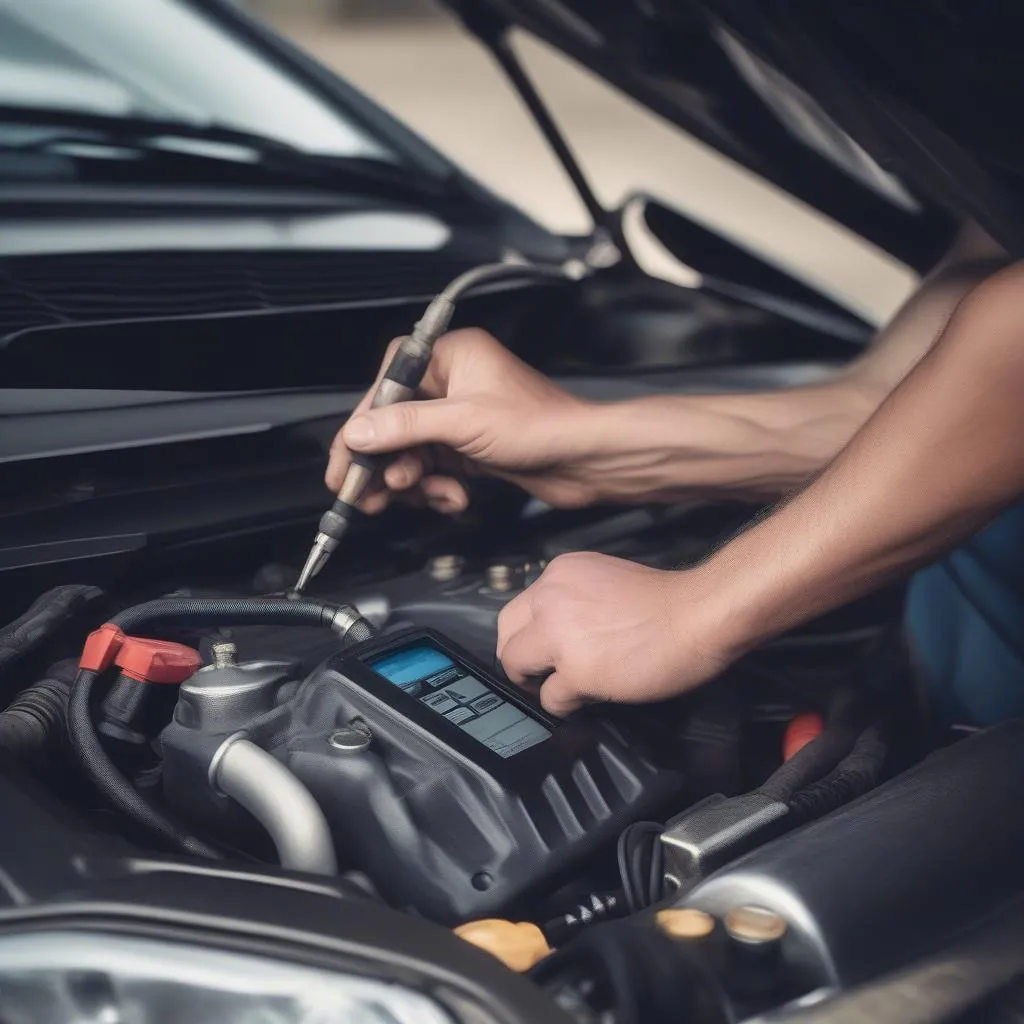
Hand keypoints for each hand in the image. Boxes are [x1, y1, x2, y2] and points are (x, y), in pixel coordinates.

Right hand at [326, 329, 600, 513]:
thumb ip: (406, 426)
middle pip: (395, 422)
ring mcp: (461, 419)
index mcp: (452, 357)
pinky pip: (433, 469)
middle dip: (383, 460)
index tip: (351, 451)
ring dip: (410, 479)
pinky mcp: (470, 449)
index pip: (389, 382)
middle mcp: (454, 385)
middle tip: (364, 489)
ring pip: (411, 451)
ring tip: (414, 493)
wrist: (586, 460)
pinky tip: (451, 497)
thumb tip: (360, 432)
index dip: (367, 419)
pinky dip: (435, 487)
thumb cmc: (545, 425)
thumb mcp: (464, 423)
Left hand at [496, 552, 736, 715]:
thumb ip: (575, 599)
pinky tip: (591, 696)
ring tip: (568, 688)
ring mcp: (559, 634)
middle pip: (507, 638)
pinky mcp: (576, 670)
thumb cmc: (667, 601)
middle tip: (541, 677)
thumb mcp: (607, 580)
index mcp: (560, 573)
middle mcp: (551, 597)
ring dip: (540, 683)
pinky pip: (551, 698)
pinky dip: (568, 703)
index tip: (540, 652)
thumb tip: (559, 631)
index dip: (527, 636)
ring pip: (517, 667)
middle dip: (520, 662)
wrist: (700, 613)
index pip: (518, 608)